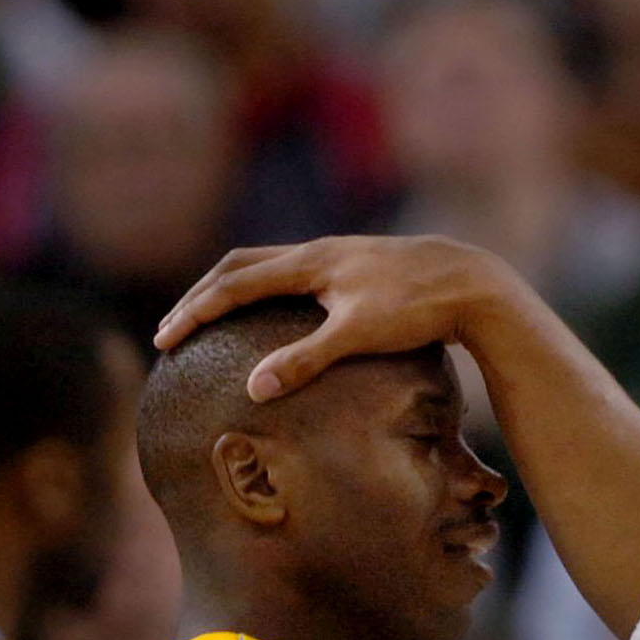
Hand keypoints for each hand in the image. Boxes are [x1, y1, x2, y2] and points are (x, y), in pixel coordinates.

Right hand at [155, 235, 535, 399]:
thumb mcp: (358, 335)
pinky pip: (298, 275)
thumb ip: (305, 360)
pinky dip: (272, 292)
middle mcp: (318, 252)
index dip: (195, 312)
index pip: (233, 285)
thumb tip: (253, 388)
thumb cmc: (417, 308)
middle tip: (175, 324)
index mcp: (308, 263)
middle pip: (242, 266)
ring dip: (235, 288)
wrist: (474, 283)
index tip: (164, 338)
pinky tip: (281, 315)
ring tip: (214, 315)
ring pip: (271, 266)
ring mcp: (340, 256)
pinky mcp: (361, 268)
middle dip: (203, 295)